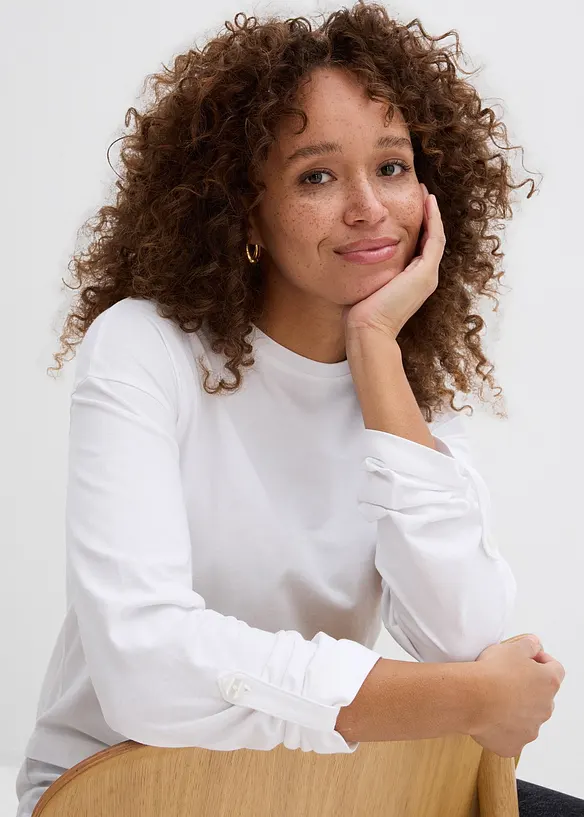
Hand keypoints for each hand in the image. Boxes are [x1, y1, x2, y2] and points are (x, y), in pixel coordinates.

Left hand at [342, 182, 445, 339]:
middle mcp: (424, 279)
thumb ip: (368, 269)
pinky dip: (433, 221)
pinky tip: (428, 203)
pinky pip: (435, 240)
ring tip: (426, 194)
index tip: (410, 207)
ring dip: (432, 214)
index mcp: (412, 282)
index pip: (419, 248)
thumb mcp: (367, 283)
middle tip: (422, 193)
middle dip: (427, 217)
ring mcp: (427, 276)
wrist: (367, 329)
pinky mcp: (425, 274)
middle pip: (431, 241)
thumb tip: (353, 254)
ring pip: (436, 238)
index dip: (418, 227)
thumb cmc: (360, 312)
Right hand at [468, 634, 565, 757]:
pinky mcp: (514, 744)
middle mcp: (545, 708)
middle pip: (543, 696)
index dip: (542, 660)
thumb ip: (529, 644)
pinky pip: (512, 736)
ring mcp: (531, 729)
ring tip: (495, 698)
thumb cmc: (492, 673)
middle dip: (529, 687)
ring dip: (517, 708)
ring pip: (528, 717)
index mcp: (549, 682)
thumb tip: (535, 644)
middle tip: (508, 678)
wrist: (473, 699)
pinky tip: (490, 716)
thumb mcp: (513, 647)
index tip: (529, 657)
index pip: (556, 668)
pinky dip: (504, 727)